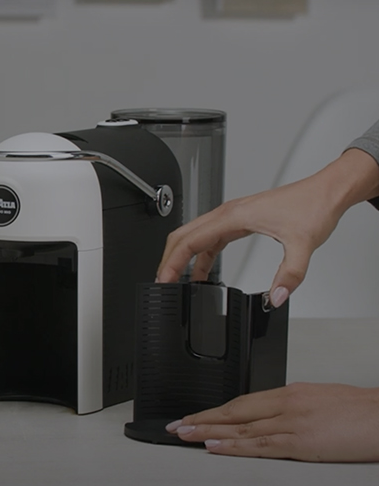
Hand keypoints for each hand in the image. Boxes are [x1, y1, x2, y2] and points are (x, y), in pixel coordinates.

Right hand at [156, 149, 378, 306]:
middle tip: (162, 282)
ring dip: (182, 256)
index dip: (173, 261)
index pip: (190, 240)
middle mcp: (227, 214)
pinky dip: (200, 255)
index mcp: (233, 216)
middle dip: (168, 259)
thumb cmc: (313, 206)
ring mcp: (231, 216)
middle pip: (183, 235)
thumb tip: (275, 296)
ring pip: (194, 236)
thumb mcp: (303, 245)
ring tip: (176, 279)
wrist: (326, 191)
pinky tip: (202, 272)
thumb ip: (289, 275)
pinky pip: (210, 239)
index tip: (164, 278)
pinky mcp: (238, 221)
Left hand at [165, 382, 378, 461]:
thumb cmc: (359, 409)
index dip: (215, 409)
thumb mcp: (318, 400)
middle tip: (178, 425)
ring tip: (185, 435)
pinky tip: (215, 447)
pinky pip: (260, 445)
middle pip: (234, 412)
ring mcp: (291, 423)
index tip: (196, 414)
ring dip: (208, 432)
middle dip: (202, 419)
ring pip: (240, 428)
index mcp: (288, 393)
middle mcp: (285, 404)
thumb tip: (271, 418)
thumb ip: (292, 408)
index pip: (241, 401)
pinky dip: (234, 446)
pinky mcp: (302, 442)